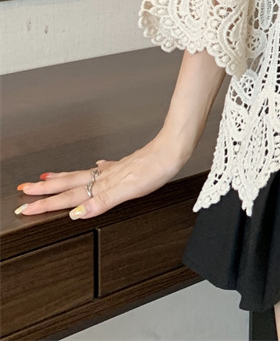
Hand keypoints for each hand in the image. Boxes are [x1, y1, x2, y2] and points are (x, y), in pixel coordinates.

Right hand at [14, 134, 186, 219]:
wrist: (174, 148)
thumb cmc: (158, 168)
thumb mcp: (130, 190)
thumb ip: (103, 201)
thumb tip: (77, 213)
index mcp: (104, 183)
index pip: (69, 196)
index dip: (47, 204)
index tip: (25, 207)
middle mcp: (106, 175)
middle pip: (70, 183)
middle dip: (45, 190)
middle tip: (23, 192)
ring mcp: (116, 169)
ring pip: (82, 175)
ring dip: (62, 179)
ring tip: (46, 179)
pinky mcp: (127, 164)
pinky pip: (103, 168)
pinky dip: (93, 170)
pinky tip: (96, 167)